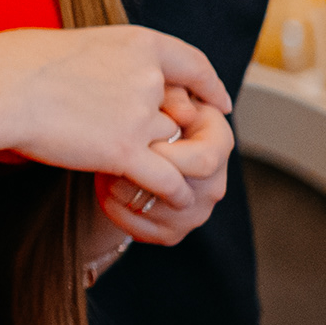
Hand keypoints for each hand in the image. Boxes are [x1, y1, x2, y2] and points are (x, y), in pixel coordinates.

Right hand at [0, 26, 229, 212]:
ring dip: (170, 165)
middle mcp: (148, 77)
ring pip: (175, 148)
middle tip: (166, 146)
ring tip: (158, 178)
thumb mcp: (77, 47)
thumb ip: (107, 63)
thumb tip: (108, 80)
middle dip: (170, 132)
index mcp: (139, 44)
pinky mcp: (125, 152)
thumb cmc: (18, 64)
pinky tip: (170, 200)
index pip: (192, 63)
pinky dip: (172, 194)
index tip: (218, 102)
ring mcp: (140, 116)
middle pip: (178, 113)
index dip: (209, 85)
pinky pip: (168, 181)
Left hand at [94, 84, 235, 253]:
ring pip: (149, 210)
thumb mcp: (160, 90)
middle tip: (110, 153)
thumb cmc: (149, 108)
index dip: (166, 153)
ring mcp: (194, 214)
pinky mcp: (171, 233)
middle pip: (175, 190)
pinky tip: (106, 182)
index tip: (139, 142)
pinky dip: (112, 205)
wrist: (138, 143)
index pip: (204, 161)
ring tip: (105, 163)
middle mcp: (214, 185)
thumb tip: (183, 114)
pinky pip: (135, 227)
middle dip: (137, 171)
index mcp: (219, 144)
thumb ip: (171, 94)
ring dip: (118, 186)